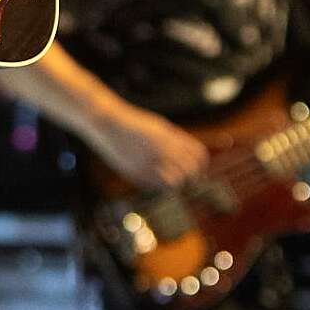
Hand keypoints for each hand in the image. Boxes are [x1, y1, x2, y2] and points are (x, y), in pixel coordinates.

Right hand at [87, 104, 209, 188]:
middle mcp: (162, 152)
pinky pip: (155, 185)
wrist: (109, 124)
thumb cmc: (136, 124)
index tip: (199, 168)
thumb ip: (177, 140)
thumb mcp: (161, 127)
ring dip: (176, 181)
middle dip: (190, 175)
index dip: (201, 164)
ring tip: (171, 177)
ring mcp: (149, 164)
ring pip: (174, 183)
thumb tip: (193, 155)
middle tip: (188, 177)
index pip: (197, 156)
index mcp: (171, 139)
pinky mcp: (136, 174)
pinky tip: (154, 175)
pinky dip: (159, 183)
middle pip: (188, 172)